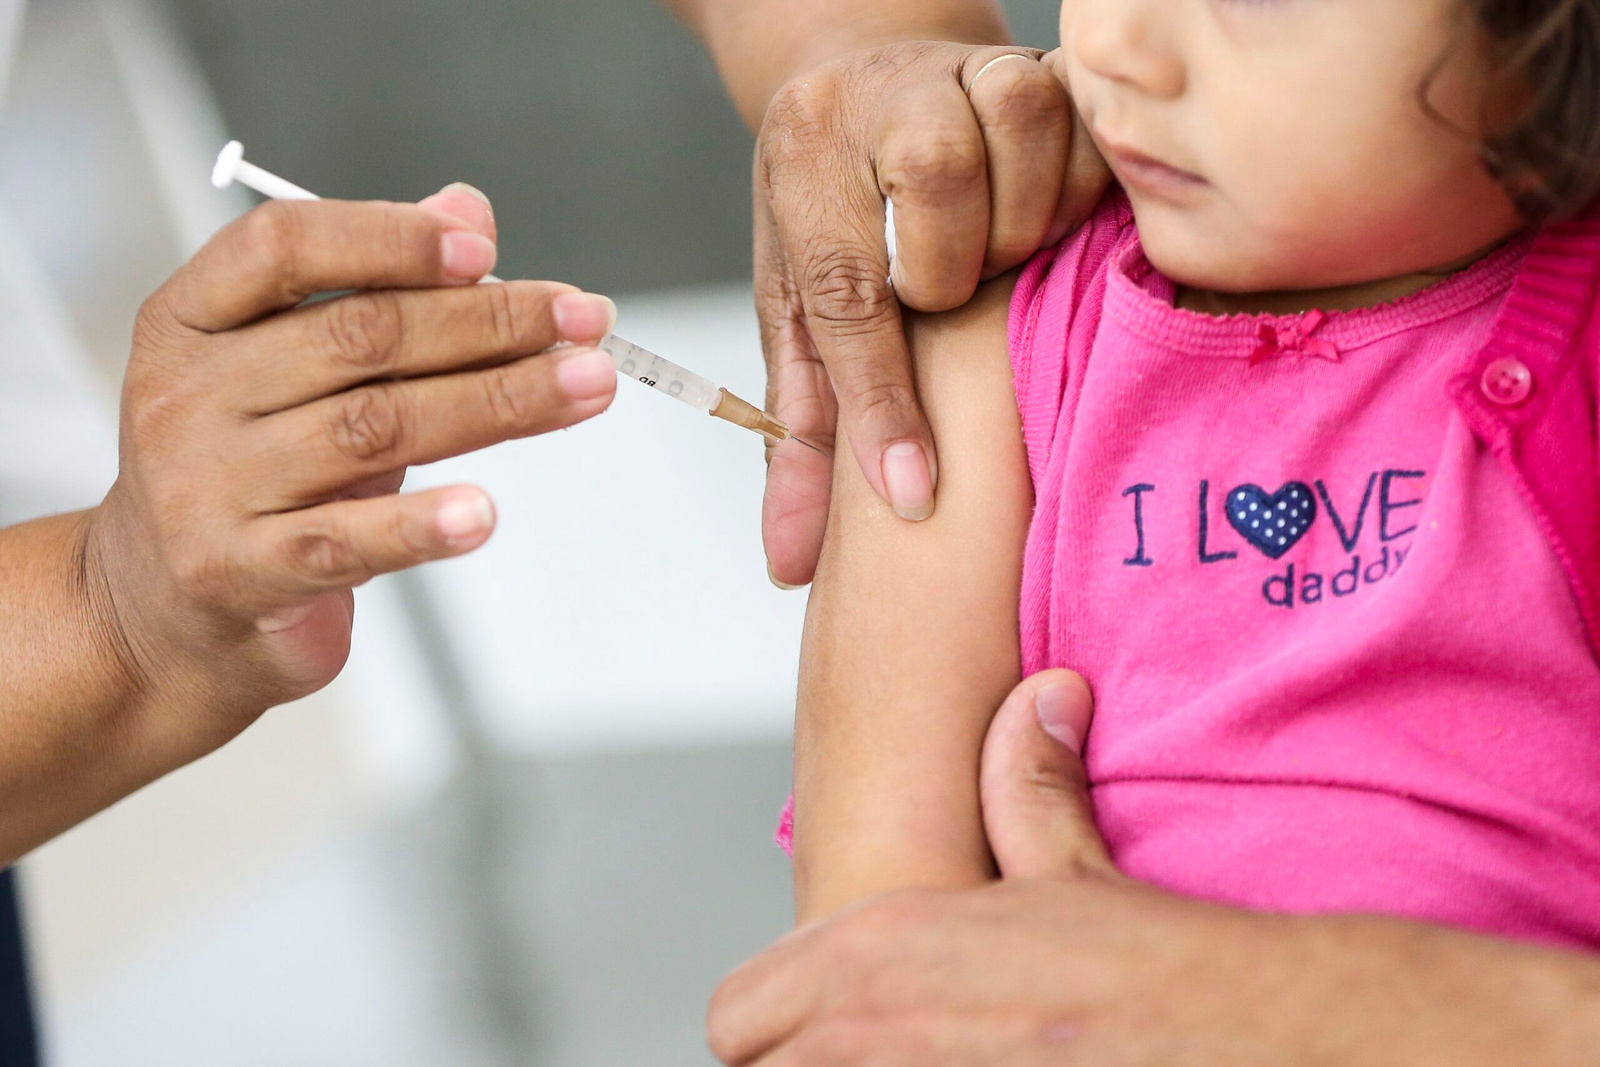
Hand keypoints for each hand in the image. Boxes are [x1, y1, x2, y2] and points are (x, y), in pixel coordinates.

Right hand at [84, 185, 619, 755]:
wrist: (170, 607)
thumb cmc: (253, 468)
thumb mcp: (294, 367)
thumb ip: (377, 287)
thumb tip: (467, 210)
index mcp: (192, 318)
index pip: (282, 246)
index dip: (388, 236)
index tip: (486, 249)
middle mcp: (189, 394)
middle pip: (359, 338)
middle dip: (489, 322)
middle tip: (584, 322)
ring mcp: (208, 485)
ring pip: (377, 428)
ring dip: (498, 402)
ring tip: (585, 387)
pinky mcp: (241, 571)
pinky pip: (348, 541)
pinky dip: (423, 525)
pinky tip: (484, 513)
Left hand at [708, 671, 1599, 1064]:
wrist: (1281, 1047)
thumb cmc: (1176, 975)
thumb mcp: (1080, 871)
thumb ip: (1026, 784)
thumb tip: (1039, 696)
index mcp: (884, 956)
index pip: (739, 1016)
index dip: (777, 1021)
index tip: (820, 1027)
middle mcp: (882, 1039)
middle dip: (811, 1060)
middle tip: (886, 1045)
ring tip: (943, 1050)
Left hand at [754, 43, 1110, 584]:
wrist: (875, 82)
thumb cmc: (836, 215)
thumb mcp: (800, 314)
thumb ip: (804, 435)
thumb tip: (790, 565)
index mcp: (803, 158)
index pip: (843, 290)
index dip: (882, 402)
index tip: (913, 495)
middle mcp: (880, 95)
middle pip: (935, 185)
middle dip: (954, 272)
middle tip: (952, 296)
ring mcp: (966, 68)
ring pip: (1022, 137)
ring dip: (1021, 225)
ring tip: (1001, 255)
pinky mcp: (1045, 62)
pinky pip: (1092, 131)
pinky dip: (1082, 192)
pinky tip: (1052, 222)